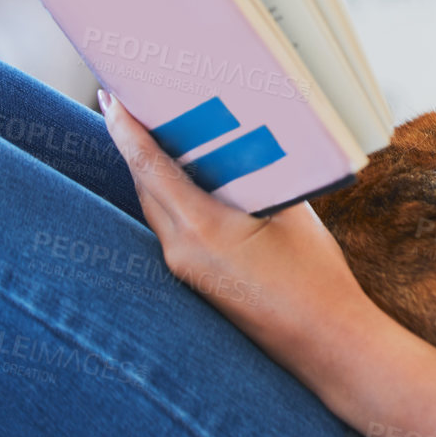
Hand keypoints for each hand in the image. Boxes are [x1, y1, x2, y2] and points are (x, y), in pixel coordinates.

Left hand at [99, 88, 435, 436]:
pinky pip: (172, 225)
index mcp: (201, 227)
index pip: (149, 166)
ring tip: (158, 131)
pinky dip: (171, 195)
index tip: (111, 96)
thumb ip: (259, 175)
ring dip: (152, 170)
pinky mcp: (196, 278)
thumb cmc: (314, 274)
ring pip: (155, 206)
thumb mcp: (291, 210)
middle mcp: (182, 250)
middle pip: (144, 185)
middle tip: (133, 102)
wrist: (324, 339)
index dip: (125, 129)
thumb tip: (243, 143)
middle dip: (134, 143)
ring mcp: (185, 268)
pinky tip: (188, 178)